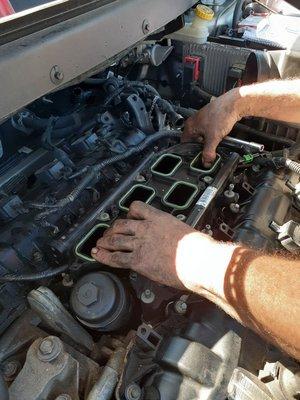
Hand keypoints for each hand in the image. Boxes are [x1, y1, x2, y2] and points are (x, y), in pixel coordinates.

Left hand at [91, 201, 215, 288]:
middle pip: (121, 224)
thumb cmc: (199, 248)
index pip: (137, 207)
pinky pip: (116, 257)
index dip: (128, 213)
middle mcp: (146, 228)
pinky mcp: (138, 260)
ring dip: (105, 241)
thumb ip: (173, 233)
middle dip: (112, 228)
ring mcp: (140, 244)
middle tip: (109, 233)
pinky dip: (104, 256)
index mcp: (159, 218)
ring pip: (115, 239)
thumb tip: (174, 240)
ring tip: (99, 244)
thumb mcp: (185, 232)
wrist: (200, 260)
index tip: (126, 217)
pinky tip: (97, 255)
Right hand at [182, 89, 240, 165]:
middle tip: (207, 152)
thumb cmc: (222, 114)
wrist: (235, 103)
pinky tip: (220, 137)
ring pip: (203, 137)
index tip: (196, 158)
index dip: (190, 152)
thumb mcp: (213, 137)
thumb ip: (208, 152)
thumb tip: (206, 162)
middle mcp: (195, 122)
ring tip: (215, 143)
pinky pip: (210, 132)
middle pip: (194, 141)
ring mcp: (203, 121)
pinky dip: (214, 136)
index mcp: (190, 125)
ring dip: (208, 142)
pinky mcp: (212, 120)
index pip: (184, 143)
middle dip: (201, 148)